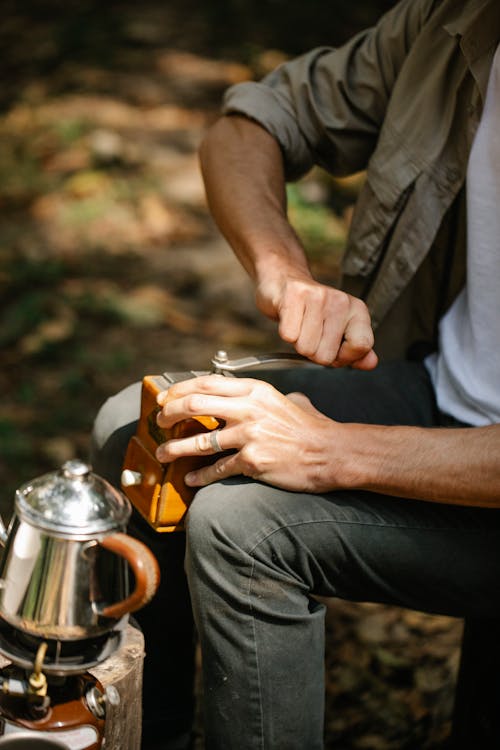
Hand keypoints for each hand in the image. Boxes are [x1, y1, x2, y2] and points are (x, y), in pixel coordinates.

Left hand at [155, 375, 341, 491]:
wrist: (329, 452)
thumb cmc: (308, 428)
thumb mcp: (284, 399)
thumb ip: (260, 396)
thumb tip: (242, 396)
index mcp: (254, 390)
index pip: (205, 383)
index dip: (178, 390)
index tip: (164, 399)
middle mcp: (249, 409)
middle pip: (194, 405)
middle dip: (169, 414)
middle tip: (159, 423)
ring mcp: (249, 435)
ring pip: (199, 441)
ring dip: (175, 449)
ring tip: (163, 455)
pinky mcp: (253, 461)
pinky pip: (217, 469)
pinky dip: (201, 476)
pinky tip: (191, 478)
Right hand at [255, 272, 377, 368]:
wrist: (285, 281)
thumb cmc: (313, 310)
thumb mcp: (341, 329)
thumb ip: (356, 348)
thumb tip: (370, 363)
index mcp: (358, 310)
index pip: (361, 345)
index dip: (343, 357)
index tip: (334, 349)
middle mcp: (341, 301)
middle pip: (327, 355)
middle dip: (315, 353)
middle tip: (312, 334)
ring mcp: (318, 297)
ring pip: (306, 349)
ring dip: (300, 344)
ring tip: (301, 327)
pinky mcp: (294, 295)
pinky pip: (289, 336)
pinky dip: (287, 334)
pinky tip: (291, 320)